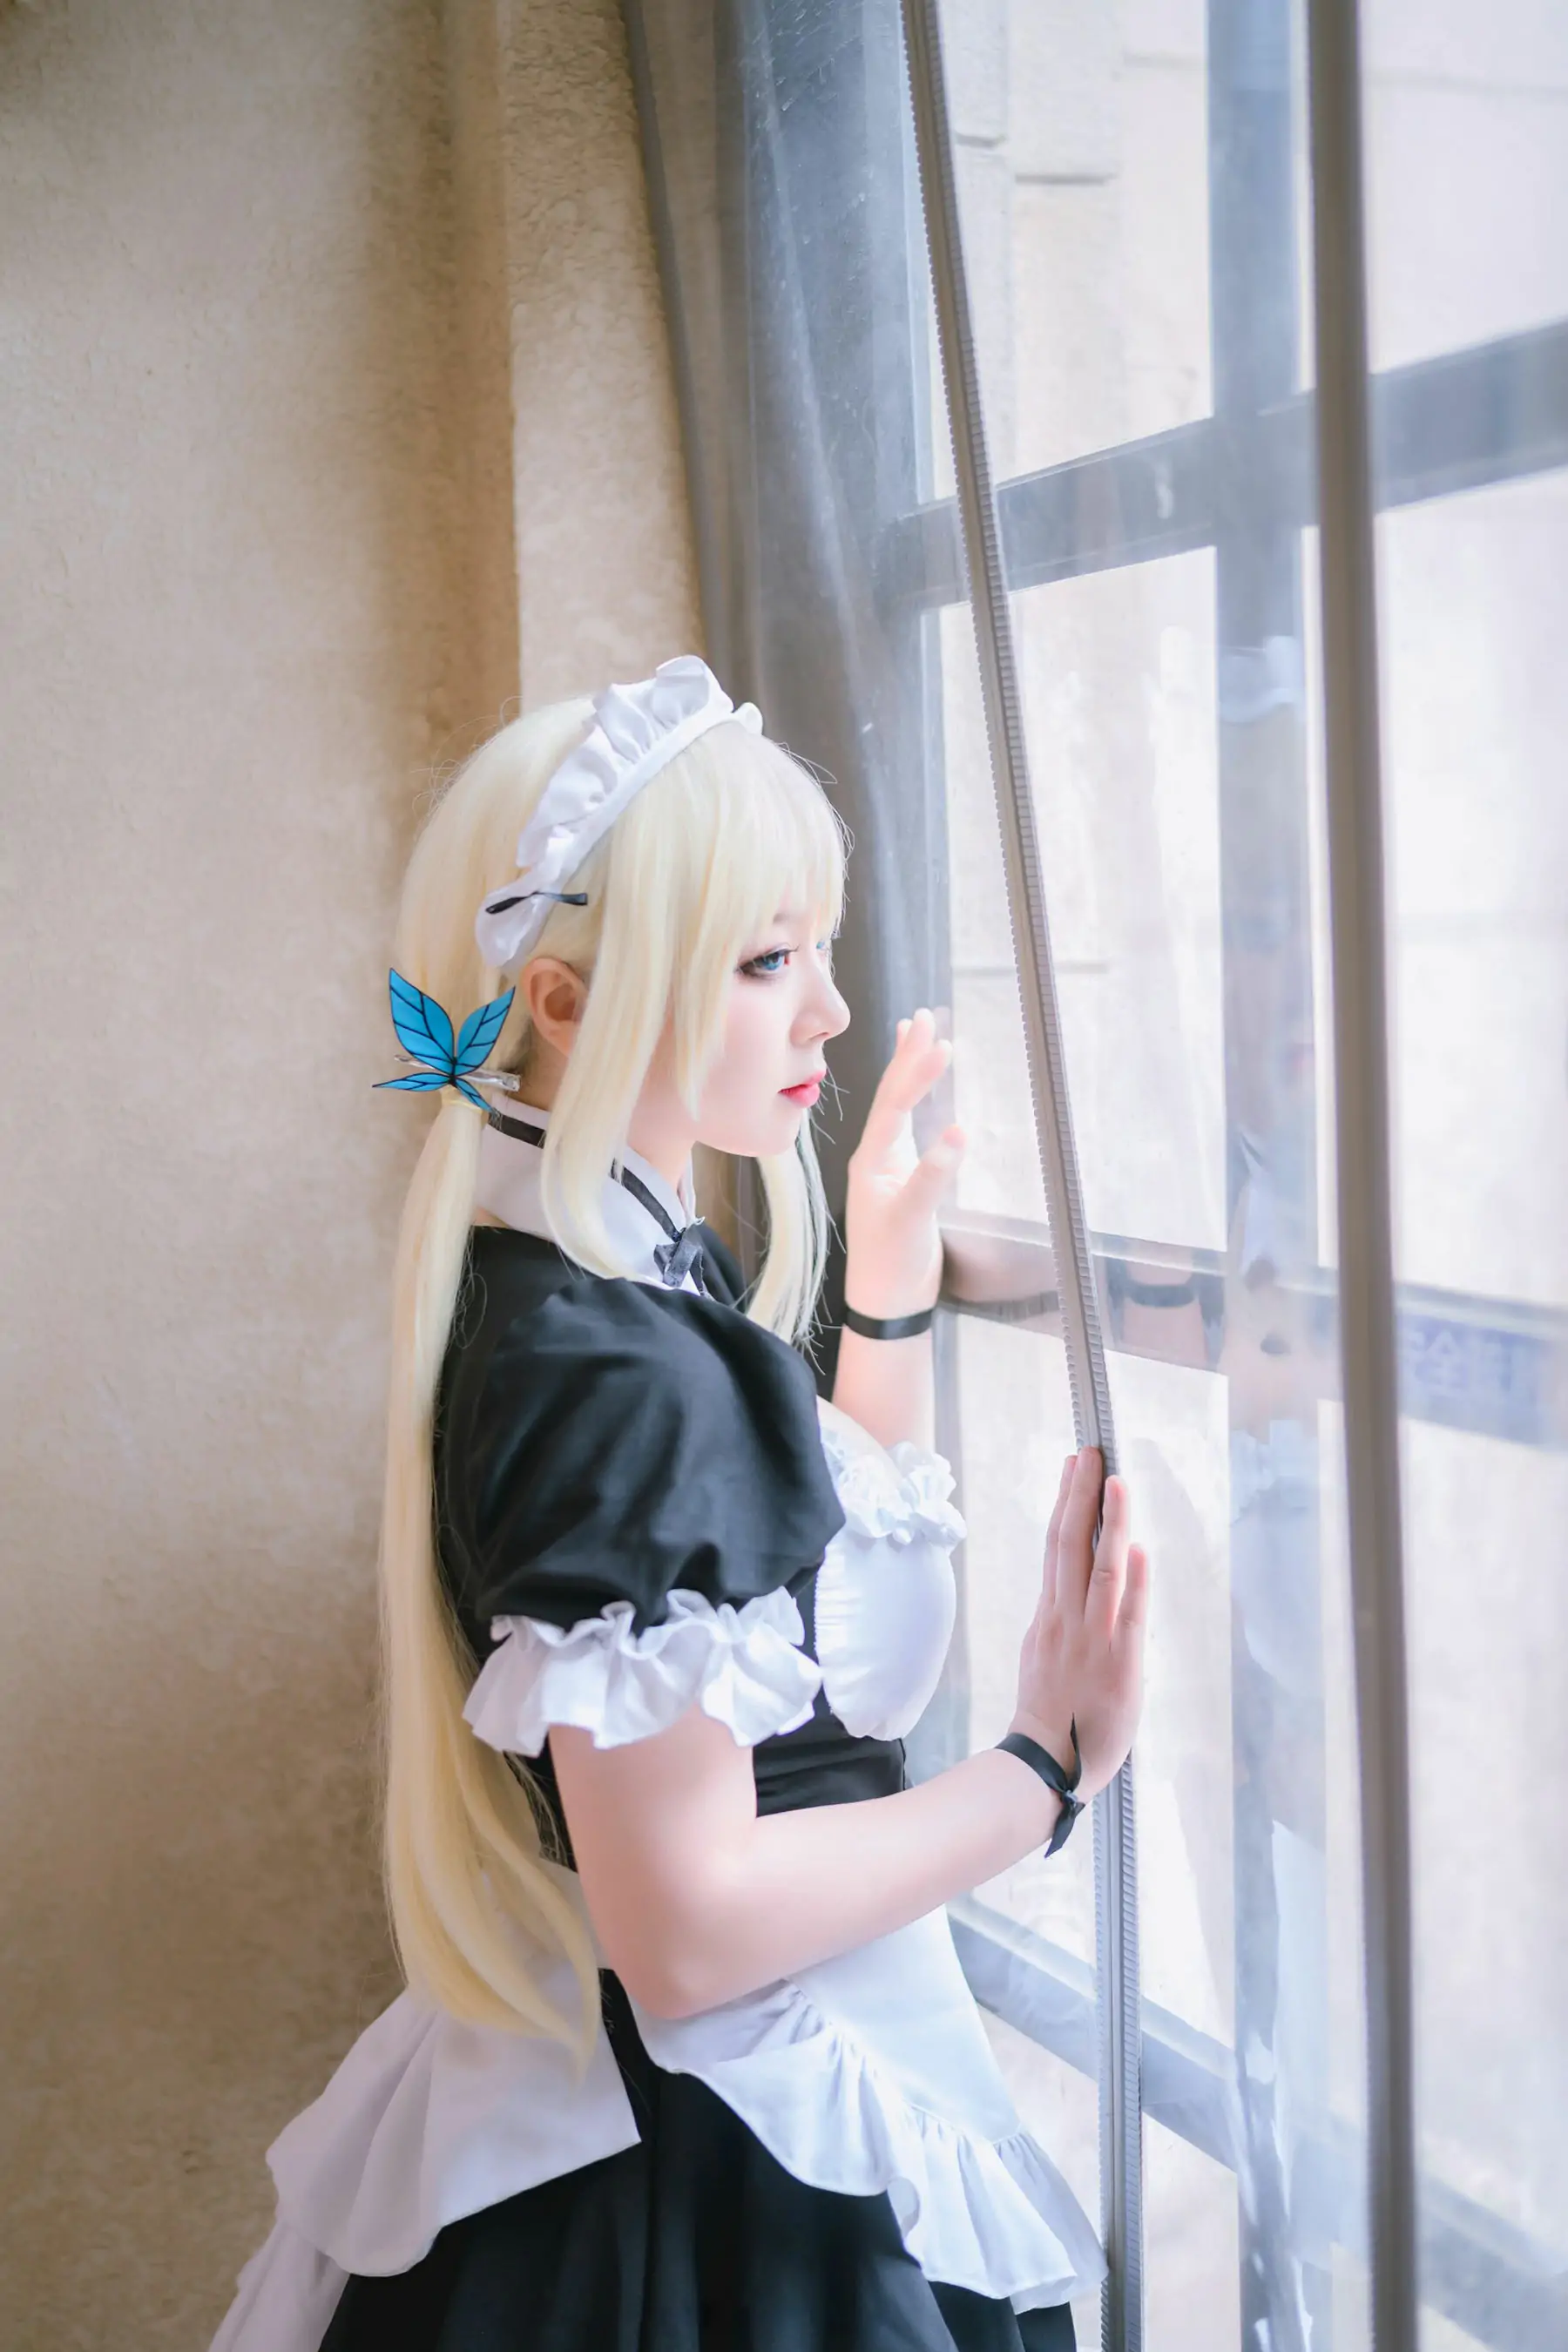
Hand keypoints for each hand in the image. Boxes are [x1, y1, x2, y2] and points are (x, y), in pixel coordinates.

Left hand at [843, 1008, 965, 1319]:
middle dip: (908, 1056)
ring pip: (899, 1109)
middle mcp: (876, 1158)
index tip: (936, 1038)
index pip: (894, 1103)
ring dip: (910, 1074)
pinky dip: (919, 1104)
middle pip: (892, 1096)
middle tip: (923, 1016)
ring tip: (920, 1039)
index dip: (915, 1070)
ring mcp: (889, 1168)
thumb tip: (958, 1133)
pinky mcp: (904, 1182)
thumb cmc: (891, 1265)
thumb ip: (932, 1177)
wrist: (886, 1304)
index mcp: (871, 1160)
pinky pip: (910, 1129)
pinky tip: (926, 1094)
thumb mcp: (911, 1220)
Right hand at [1010, 1448, 1148, 1801]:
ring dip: (1108, 1522)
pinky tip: (1136, 1548)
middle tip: (1089, 1451)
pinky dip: (1132, 1580)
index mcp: (1049, 1615)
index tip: (1072, 1466)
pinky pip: (1126, 1615)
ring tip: (1114, 1481)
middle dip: (1081, 1494)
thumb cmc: (1049, 1713)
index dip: (1065, 1502)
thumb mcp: (1041, 1653)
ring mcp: (1091, 1639)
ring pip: (1098, 1568)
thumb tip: (1065, 1584)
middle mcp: (1066, 1618)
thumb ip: (1057, 1615)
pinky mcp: (1118, 1664)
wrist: (1044, 1762)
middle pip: (1070, 1543)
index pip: (1057, 1545)